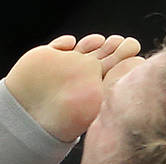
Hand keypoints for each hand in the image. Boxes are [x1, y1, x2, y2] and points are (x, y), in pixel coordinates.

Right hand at [6, 34, 143, 142]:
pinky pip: (62, 44)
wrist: (30, 118)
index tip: (134, 49)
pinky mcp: (49, 56)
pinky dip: (67, 42)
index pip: (115, 67)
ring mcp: (68, 64)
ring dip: (94, 42)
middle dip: (115, 46)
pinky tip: (72, 44)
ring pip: (86, 46)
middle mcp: (85, 74)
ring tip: (102, 42)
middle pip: (104, 54)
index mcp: (98, 86)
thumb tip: (130, 77)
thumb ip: (109, 90)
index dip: (125, 56)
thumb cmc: (66, 120)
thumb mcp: (95, 106)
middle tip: (126, 43)